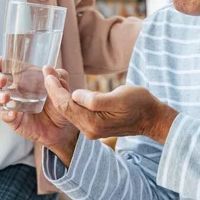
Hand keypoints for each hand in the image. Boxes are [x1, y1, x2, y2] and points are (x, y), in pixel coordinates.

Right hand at [0, 57, 79, 164]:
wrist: (62, 128)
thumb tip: (48, 68)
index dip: (1, 64)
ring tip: (6, 97)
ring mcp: (12, 105)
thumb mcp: (61, 89)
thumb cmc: (58, 104)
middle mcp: (15, 90)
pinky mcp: (14, 120)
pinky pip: (5, 116)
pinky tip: (13, 113)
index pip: (7, 68)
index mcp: (24, 79)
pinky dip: (7, 114)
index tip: (0, 61)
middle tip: (3, 81)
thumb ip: (58, 77)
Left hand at [46, 83, 178, 143]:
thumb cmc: (139, 104)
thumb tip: (75, 94)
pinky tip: (65, 88)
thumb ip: (95, 99)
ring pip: (69, 109)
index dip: (55, 89)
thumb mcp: (119, 98)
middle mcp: (89, 129)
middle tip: (46, 70)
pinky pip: (76, 111)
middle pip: (64, 108)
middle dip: (53, 89)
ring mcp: (91, 128)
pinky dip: (69, 98)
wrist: (152, 118)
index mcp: (93, 123)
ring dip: (60, 93)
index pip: (66, 105)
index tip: (48, 73)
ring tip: (52, 76)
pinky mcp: (95, 124)